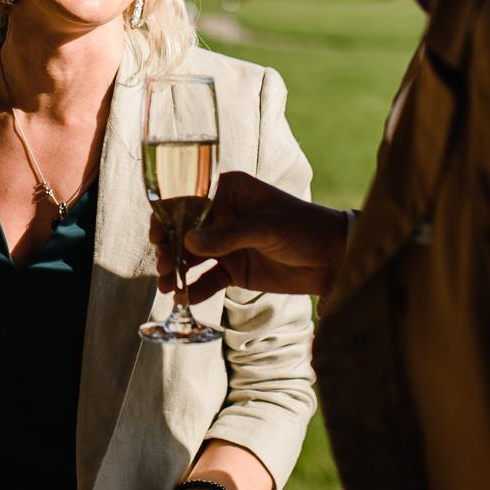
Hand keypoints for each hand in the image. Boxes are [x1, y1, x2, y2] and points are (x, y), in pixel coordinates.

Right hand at [149, 170, 348, 301]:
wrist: (332, 259)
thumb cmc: (303, 228)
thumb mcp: (266, 227)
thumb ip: (228, 235)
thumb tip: (188, 241)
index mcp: (229, 191)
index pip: (188, 198)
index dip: (167, 215)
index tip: (157, 234)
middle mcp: (222, 216)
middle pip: (182, 230)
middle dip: (168, 247)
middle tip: (163, 265)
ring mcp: (225, 244)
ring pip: (190, 257)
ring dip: (175, 270)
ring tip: (167, 286)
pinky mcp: (232, 270)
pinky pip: (206, 280)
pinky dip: (193, 290)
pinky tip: (183, 298)